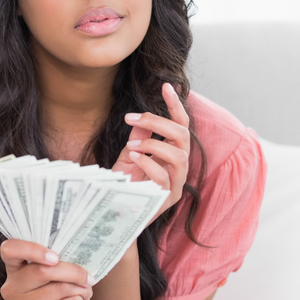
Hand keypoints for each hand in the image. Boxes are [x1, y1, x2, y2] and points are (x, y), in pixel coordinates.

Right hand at [0, 239, 94, 299]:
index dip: (31, 250)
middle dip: (72, 272)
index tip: (55, 257)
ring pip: (57, 289)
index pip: (9, 250)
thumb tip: (77, 253)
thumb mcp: (61, 269)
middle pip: (41, 271)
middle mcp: (12, 287)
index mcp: (14, 267)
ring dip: (79, 288)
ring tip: (85, 289)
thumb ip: (61, 259)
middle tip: (87, 276)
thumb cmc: (64, 290)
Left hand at [111, 82, 190, 222]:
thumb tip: (140, 118)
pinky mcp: (167, 199)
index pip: (181, 125)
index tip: (166, 86)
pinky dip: (149, 164)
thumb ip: (138, 138)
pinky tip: (133, 158)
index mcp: (172, 153)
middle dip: (158, 122)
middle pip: (183, 136)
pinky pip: (164, 178)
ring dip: (154, 145)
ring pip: (179, 157)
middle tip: (131, 118)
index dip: (176, 105)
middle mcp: (179, 167)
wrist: (116, 213)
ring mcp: (176, 184)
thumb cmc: (125, 184)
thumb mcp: (129, 156)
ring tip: (132, 146)